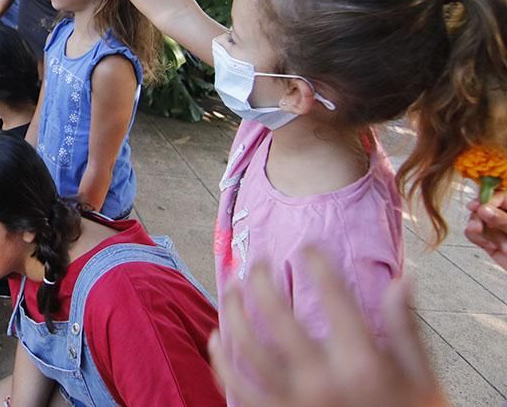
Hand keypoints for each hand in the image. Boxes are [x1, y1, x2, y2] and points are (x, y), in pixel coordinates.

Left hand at [208, 249, 446, 406]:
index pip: (334, 299)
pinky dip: (222, 363)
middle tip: (260, 262)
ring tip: (231, 289)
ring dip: (233, 313)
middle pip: (277, 317)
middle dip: (262, 281)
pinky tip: (216, 340)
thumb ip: (406, 329)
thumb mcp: (422, 378)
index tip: (308, 248)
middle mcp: (322, 380)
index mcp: (361, 363)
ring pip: (247, 349)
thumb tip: (404, 279)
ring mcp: (295, 401)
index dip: (318, 265)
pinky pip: (240, 388)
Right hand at [465, 189, 506, 269]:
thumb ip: (504, 221)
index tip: (479, 208)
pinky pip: (475, 235)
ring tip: (487, 242)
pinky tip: (488, 245)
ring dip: (478, 231)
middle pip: (485, 207)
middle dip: (479, 217)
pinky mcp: (490, 242)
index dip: (488, 200)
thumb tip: (484, 209)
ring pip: (477, 220)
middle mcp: (506, 219)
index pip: (501, 197)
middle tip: (476, 226)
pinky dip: (477, 239)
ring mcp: (499, 230)